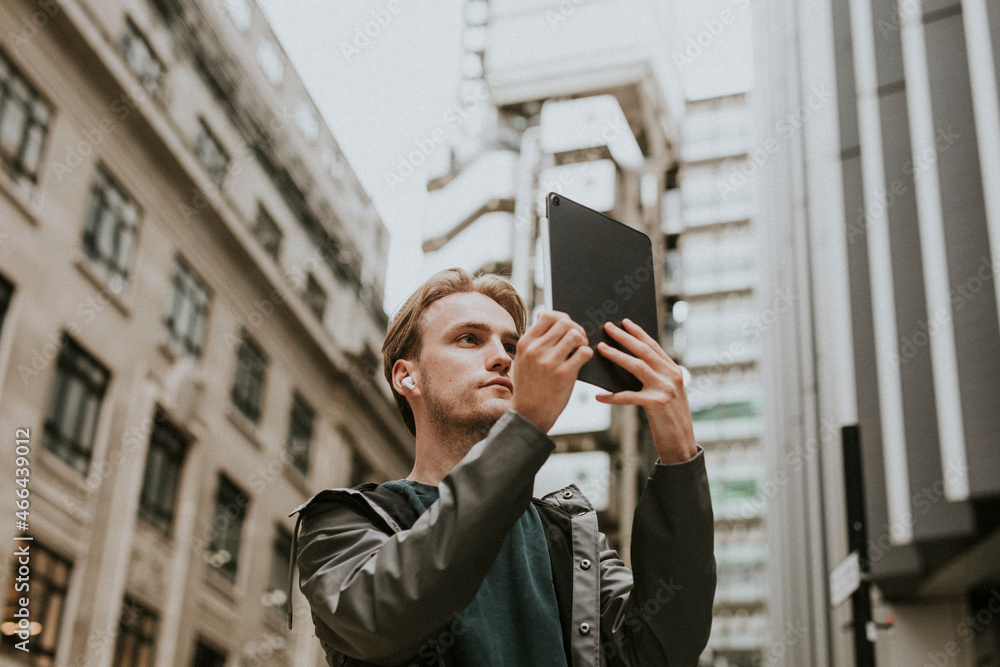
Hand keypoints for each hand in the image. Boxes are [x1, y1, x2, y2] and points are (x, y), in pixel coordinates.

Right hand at [511, 311, 592, 432]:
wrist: (528, 415)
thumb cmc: (529, 386)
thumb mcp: (523, 360)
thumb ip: (534, 339)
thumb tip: (543, 314)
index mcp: (526, 343)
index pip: (548, 316)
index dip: (562, 318)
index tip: (566, 327)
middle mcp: (536, 349)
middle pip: (565, 323)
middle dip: (576, 329)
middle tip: (578, 341)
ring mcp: (550, 361)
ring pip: (576, 335)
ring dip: (583, 340)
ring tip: (580, 350)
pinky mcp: (564, 374)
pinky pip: (584, 352)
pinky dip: (587, 354)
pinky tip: (582, 361)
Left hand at [595, 319, 697, 463]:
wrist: (682, 444)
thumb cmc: (669, 419)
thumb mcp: (667, 394)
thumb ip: (655, 378)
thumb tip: (629, 363)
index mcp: (674, 370)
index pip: (653, 346)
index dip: (639, 333)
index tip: (625, 322)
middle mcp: (672, 376)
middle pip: (644, 351)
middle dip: (624, 337)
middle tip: (608, 327)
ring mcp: (665, 388)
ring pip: (637, 366)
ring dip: (616, 355)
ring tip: (600, 348)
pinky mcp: (657, 403)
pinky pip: (629, 396)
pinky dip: (612, 396)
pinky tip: (599, 396)